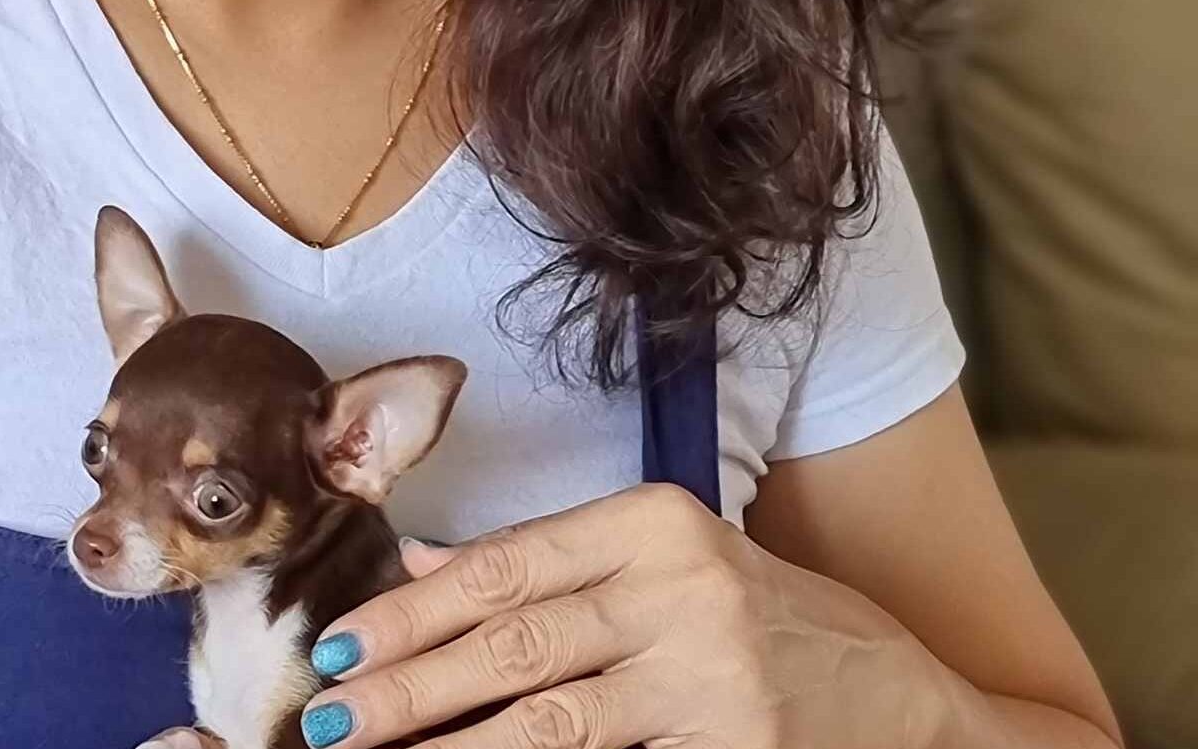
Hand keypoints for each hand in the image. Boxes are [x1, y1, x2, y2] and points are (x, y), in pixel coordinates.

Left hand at [297, 481, 955, 747]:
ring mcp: (714, 682)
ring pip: (552, 722)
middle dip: (410, 684)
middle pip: (516, 642)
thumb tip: (425, 559)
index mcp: (657, 522)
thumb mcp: (670, 560)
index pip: (508, 564)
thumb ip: (553, 559)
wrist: (916, 707)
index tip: (344, 639)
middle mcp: (683, 591)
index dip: (415, 607)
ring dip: (452, 746)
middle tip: (331, 714)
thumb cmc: (774, 622)